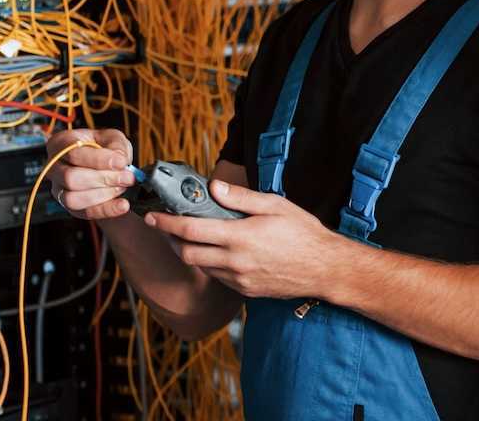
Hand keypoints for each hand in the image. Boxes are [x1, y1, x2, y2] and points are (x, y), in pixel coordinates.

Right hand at [45, 128, 135, 220]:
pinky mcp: (70, 207)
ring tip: (122, 187)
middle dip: (103, 179)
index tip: (121, 162)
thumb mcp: (112, 138)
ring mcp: (59, 189)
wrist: (103, 164)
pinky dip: (106, 210)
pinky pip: (84, 213)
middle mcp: (54, 168)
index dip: (98, 159)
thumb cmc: (103, 147)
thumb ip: (116, 146)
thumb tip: (119, 160)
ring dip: (103, 195)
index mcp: (60, 144)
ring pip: (72, 199)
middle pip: (70, 178)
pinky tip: (122, 205)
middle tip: (127, 177)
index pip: (73, 153)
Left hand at [146, 181, 346, 299]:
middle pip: (187, 253)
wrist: (325, 269)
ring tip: (193, 235)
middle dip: (171, 238)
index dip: (166, 223)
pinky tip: (219, 250)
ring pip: (200, 267)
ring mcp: (239, 279)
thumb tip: (214, 187)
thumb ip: (242, 198)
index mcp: (240, 237)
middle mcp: (235, 262)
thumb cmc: (304, 233)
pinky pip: (218, 277)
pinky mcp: (245, 291)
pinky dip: (210, 263)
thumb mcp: (276, 205)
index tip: (153, 216)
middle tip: (167, 225)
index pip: (190, 230)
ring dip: (190, 251)